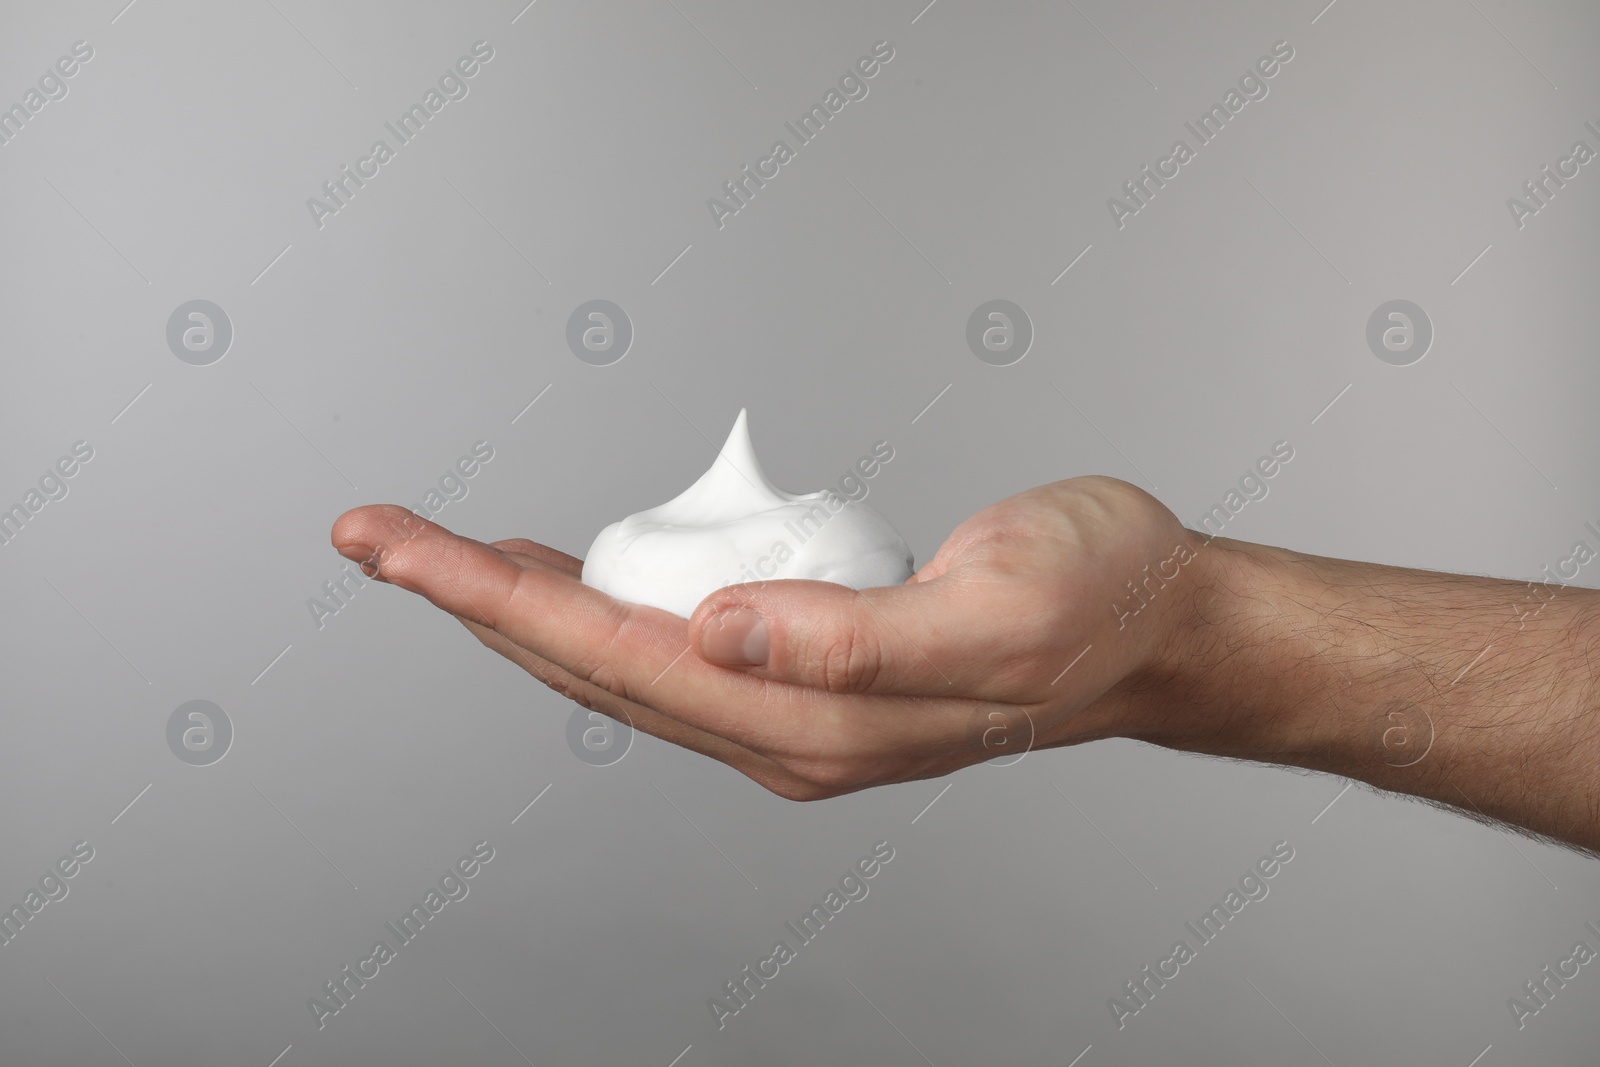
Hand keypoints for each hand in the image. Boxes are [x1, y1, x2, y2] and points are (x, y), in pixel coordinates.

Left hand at [329, 476, 1204, 799]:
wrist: (1154, 625)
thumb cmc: (1096, 600)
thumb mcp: (998, 605)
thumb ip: (860, 639)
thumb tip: (722, 634)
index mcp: (819, 720)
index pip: (620, 653)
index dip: (501, 597)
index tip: (406, 548)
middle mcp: (788, 732)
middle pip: (593, 664)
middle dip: (474, 602)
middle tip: (375, 537)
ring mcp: (794, 716)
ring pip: (620, 664)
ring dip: (521, 609)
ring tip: (438, 556)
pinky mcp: (808, 683)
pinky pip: (668, 653)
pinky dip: (595, 609)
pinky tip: (567, 576)